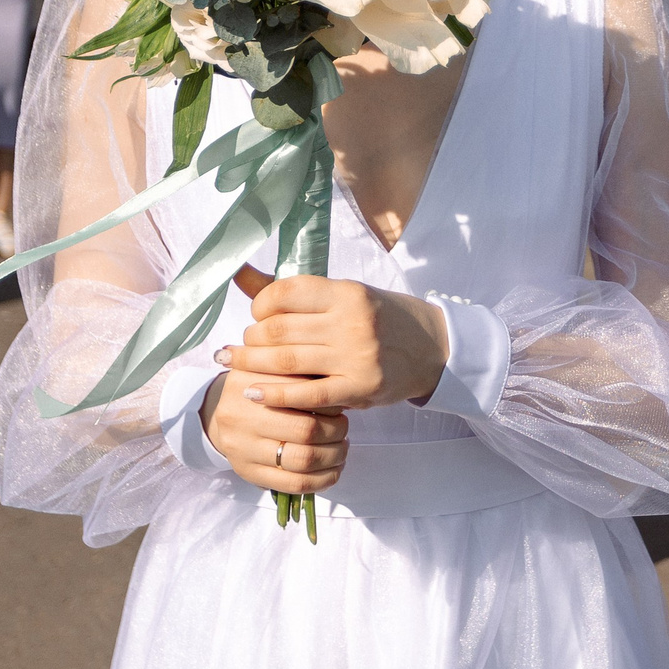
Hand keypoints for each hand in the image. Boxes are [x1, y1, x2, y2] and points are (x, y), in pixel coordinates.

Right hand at [200, 378, 350, 495]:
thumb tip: (339, 386)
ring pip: (303, 460)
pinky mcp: (247, 473)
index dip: (330, 403)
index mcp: (248, 384)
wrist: (219, 412)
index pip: (302, 394)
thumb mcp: (269, 370)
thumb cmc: (257, 388)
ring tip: (341, 448)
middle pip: (306, 429)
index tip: (340, 404)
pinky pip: (293, 484)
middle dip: (336, 431)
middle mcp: (240, 417)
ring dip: (333, 456)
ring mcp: (242, 449)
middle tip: (344, 428)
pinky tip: (333, 470)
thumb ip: (299, 374)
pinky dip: (322, 480)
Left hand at [214, 264, 449, 410]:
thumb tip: (239, 273)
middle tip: (243, 344)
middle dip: (251, 338)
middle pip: (279, 330)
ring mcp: (355, 357)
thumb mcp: (346, 295)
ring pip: (287, 362)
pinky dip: (275, 396)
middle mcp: (351, 322)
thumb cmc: (384, 318)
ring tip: (235, 364)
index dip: (259, 304)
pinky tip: (253, 394)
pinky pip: (307, 395)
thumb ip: (296, 292)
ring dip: (252, 364)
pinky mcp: (359, 389)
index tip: (257, 314)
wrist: (433, 348)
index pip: (285, 293)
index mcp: (347, 292)